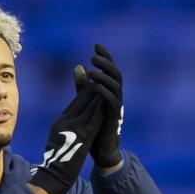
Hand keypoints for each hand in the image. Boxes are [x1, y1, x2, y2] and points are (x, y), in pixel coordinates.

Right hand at [29, 86, 102, 193]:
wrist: (53, 175)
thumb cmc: (54, 162)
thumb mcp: (55, 140)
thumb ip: (63, 129)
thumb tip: (67, 125)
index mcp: (59, 122)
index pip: (74, 103)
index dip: (84, 93)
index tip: (93, 84)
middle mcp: (65, 122)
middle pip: (81, 101)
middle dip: (93, 90)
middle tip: (103, 80)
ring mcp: (74, 128)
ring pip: (89, 107)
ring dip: (99, 96)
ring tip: (107, 87)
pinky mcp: (83, 136)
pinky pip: (94, 118)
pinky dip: (101, 109)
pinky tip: (108, 103)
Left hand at [74, 43, 123, 167]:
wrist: (100, 149)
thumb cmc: (94, 125)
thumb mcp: (86, 102)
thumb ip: (83, 86)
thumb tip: (78, 66)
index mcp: (110, 91)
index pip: (110, 69)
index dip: (105, 56)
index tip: (96, 45)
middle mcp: (116, 96)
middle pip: (115, 75)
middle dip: (106, 63)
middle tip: (93, 56)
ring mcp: (116, 107)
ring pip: (115, 87)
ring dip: (104, 77)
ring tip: (92, 70)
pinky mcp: (113, 118)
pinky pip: (112, 102)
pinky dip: (104, 93)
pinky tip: (95, 86)